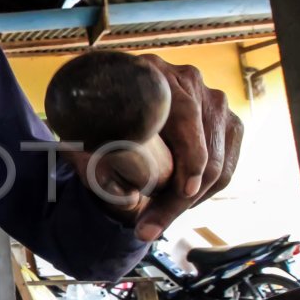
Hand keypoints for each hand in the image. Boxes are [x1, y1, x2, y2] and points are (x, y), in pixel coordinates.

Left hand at [76, 56, 242, 240]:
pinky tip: (178, 207)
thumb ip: (80, 137)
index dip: (190, 156)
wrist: (122, 108)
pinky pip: (227, 169)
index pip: (186, 115)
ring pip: (217, 167)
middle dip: (179, 198)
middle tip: (147, 227)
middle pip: (204, 150)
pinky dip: (204, 195)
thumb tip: (71, 152)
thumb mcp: (86, 126)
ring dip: (189, 203)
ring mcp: (214, 101)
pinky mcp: (228, 123)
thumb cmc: (99, 121)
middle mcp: (189, 80)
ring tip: (154, 224)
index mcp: (153, 72)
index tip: (183, 189)